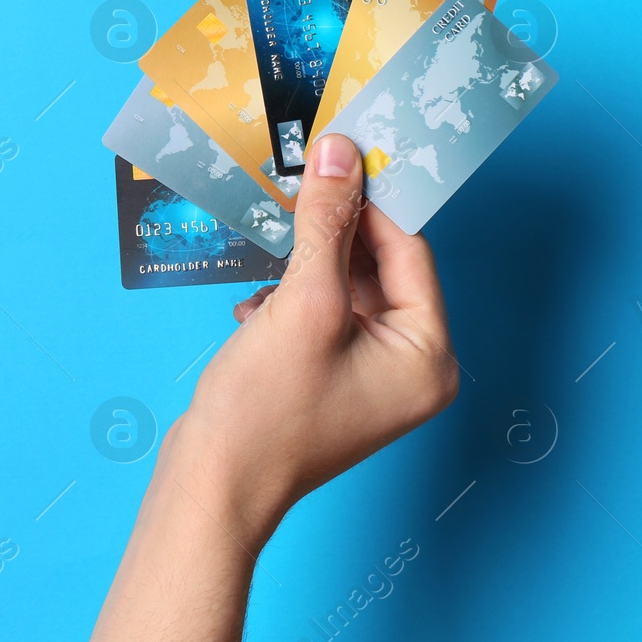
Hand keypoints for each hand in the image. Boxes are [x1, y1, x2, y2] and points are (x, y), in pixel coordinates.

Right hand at [164, 133, 458, 544]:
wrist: (212, 490)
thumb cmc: (265, 409)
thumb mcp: (304, 300)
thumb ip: (327, 222)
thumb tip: (341, 151)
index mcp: (430, 357)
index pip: (410, 252)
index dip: (372, 201)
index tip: (338, 154)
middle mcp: (413, 370)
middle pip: (382, 269)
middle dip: (334, 234)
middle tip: (298, 189)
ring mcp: (373, 380)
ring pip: (347, 290)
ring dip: (307, 266)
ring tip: (270, 255)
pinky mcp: (333, 383)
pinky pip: (325, 319)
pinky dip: (292, 300)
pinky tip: (255, 308)